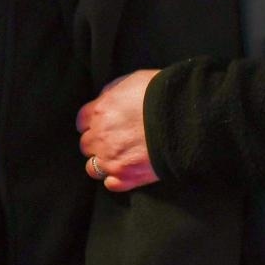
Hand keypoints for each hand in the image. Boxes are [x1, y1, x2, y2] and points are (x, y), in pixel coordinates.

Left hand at [76, 69, 160, 192]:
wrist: (183, 116)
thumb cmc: (160, 94)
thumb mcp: (130, 80)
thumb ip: (111, 94)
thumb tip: (104, 102)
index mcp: (100, 111)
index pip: (82, 121)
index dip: (92, 123)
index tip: (101, 124)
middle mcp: (102, 136)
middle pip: (86, 145)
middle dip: (97, 142)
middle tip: (113, 140)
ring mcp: (113, 159)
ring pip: (93, 167)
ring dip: (102, 163)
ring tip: (118, 158)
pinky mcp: (128, 176)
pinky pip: (110, 184)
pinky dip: (115, 179)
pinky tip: (125, 171)